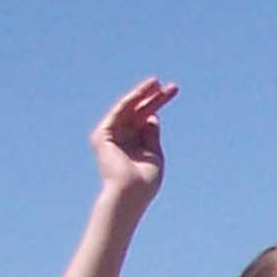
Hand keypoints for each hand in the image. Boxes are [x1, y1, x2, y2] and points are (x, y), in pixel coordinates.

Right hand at [92, 78, 175, 203]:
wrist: (130, 194)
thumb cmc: (144, 181)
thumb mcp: (154, 154)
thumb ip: (152, 135)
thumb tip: (153, 115)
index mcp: (134, 143)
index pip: (147, 117)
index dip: (159, 103)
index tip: (173, 90)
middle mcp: (122, 137)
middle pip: (140, 111)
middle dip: (154, 97)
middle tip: (172, 86)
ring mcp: (111, 135)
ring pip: (129, 109)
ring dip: (141, 94)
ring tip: (156, 82)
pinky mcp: (103, 135)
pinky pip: (118, 113)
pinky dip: (129, 102)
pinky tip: (141, 93)